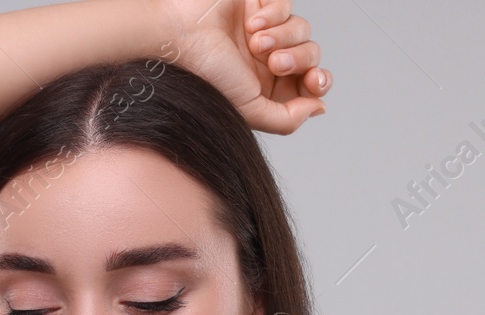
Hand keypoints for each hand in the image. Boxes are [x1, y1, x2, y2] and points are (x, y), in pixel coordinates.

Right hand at [154, 0, 330, 133]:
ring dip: (284, 36)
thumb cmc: (204, 74)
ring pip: (302, 28)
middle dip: (299, 58)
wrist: (180, 36)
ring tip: (255, 41)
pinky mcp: (258, 4)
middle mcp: (264, 60)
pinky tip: (251, 24)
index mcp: (264, 88)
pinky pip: (286, 5)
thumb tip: (319, 108)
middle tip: (273, 62)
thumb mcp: (248, 110)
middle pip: (311, 54)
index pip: (309, 84)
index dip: (319, 81)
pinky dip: (273, 13)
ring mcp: (263, 31)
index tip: (312, 79)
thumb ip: (286, 119)